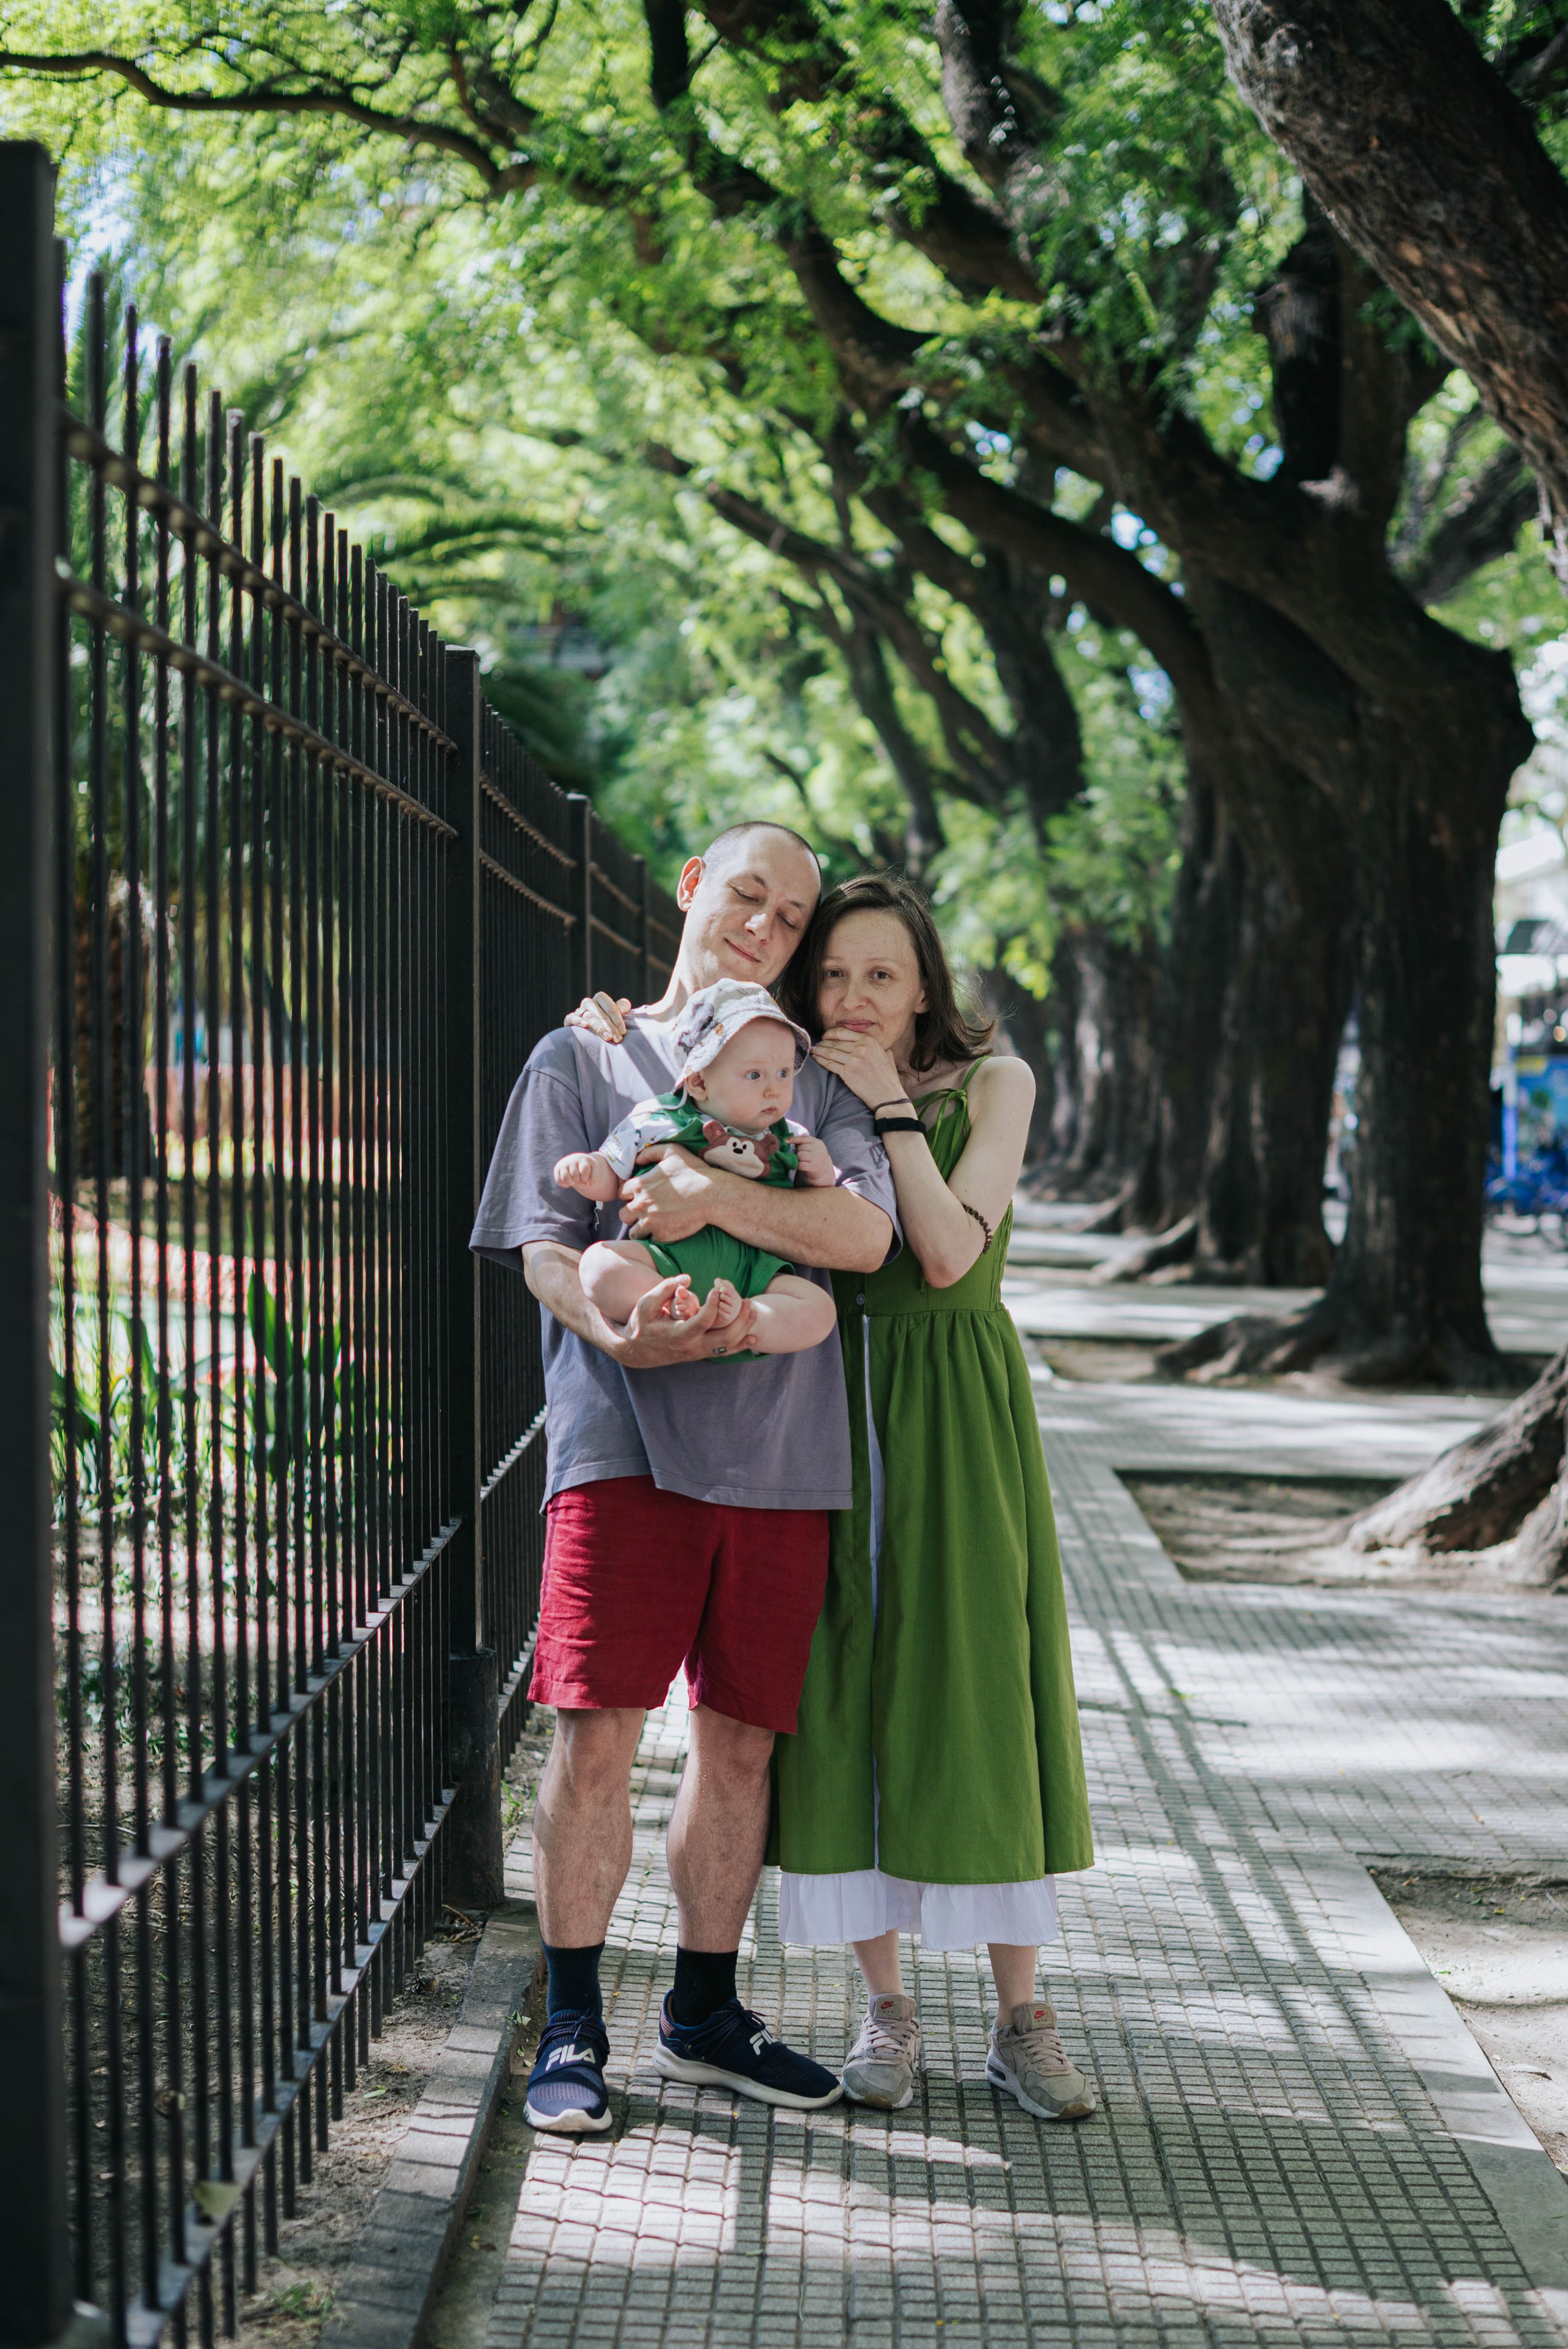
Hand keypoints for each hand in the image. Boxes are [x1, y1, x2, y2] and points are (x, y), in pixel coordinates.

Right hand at [554, 1151, 601, 1193]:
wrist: (579, 1161)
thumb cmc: (588, 1167)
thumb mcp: (595, 1170)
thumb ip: (595, 1177)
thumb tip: (587, 1183)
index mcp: (583, 1159)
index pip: (583, 1170)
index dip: (585, 1177)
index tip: (586, 1178)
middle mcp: (572, 1160)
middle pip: (574, 1175)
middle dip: (579, 1180)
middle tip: (580, 1178)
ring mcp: (564, 1164)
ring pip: (565, 1177)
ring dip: (571, 1183)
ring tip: (574, 1181)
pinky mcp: (557, 1169)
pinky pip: (559, 1180)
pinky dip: (564, 1184)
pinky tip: (569, 1181)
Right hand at [565, 992, 631, 1042]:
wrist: (594, 1034)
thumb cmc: (610, 1023)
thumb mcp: (618, 1015)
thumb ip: (622, 1007)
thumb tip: (622, 1007)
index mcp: (600, 999)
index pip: (609, 1006)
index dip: (617, 1019)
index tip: (623, 1032)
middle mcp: (589, 1003)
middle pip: (599, 1013)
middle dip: (610, 1027)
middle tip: (617, 1039)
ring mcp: (579, 1010)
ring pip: (588, 1016)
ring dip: (599, 1027)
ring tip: (608, 1037)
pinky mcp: (569, 1020)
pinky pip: (571, 1018)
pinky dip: (578, 1021)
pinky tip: (586, 1026)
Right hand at [611, 1276, 759, 1365]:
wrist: (637, 1351)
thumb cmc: (641, 1324)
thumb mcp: (646, 1304)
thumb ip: (665, 1288)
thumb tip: (688, 1277)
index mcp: (678, 1334)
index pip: (703, 1321)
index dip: (713, 1305)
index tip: (717, 1289)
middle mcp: (692, 1347)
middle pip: (724, 1338)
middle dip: (740, 1320)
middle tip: (747, 1301)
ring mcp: (698, 1352)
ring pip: (728, 1346)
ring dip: (744, 1329)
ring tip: (754, 1311)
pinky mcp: (701, 1353)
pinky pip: (725, 1352)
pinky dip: (740, 1344)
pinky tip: (752, 1336)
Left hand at [618, 1146, 716, 1242]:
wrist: (712, 1196)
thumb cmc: (693, 1172)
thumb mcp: (672, 1152)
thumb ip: (650, 1152)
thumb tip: (636, 1159)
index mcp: (640, 1185)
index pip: (622, 1193)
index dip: (631, 1194)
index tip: (640, 1196)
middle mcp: (640, 1205)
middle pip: (624, 1214)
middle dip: (632, 1212)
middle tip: (645, 1211)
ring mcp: (650, 1222)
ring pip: (633, 1231)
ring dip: (640, 1227)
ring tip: (652, 1224)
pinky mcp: (661, 1235)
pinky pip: (649, 1239)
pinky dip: (654, 1235)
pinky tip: (664, 1229)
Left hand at [792, 1134, 836, 1188]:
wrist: (823, 1170)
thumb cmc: (814, 1156)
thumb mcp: (812, 1147)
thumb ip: (802, 1142)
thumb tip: (787, 1140)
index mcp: (817, 1142)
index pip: (804, 1138)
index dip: (794, 1139)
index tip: (785, 1141)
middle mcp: (818, 1150)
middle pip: (801, 1148)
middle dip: (797, 1151)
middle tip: (799, 1155)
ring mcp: (816, 1159)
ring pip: (800, 1155)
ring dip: (797, 1158)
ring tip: (800, 1160)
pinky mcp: (813, 1168)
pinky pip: (800, 1164)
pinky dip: (797, 1165)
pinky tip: (799, 1166)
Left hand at [811, 1027, 907, 1112]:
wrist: (887, 1095)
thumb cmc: (887, 1077)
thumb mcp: (886, 1054)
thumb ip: (875, 1046)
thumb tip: (866, 1041)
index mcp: (869, 1040)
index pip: (843, 1032)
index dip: (830, 1033)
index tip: (825, 1037)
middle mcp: (861, 1048)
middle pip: (834, 1042)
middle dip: (822, 1043)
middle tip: (816, 1045)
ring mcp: (853, 1060)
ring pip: (830, 1052)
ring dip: (819, 1051)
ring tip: (813, 1051)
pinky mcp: (847, 1073)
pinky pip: (829, 1064)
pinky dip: (820, 1061)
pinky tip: (816, 1059)